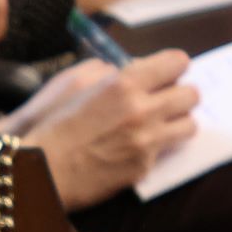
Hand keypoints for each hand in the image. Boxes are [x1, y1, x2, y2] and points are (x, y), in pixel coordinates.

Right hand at [22, 52, 203, 206]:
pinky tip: (133, 148)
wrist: (39, 169)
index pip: (177, 62)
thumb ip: (110, 71)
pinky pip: (165, 151)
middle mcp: (142, 111)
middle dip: (181, 94)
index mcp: (124, 83)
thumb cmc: (51, 123)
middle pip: (191, 94)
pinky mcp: (143, 167)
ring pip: (189, 125)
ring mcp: (146, 142)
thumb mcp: (73, 81)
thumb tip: (133, 69)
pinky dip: (154, 148)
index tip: (168, 73)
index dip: (174, 67)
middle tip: (167, 99)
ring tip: (159, 124)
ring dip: (177, 122)